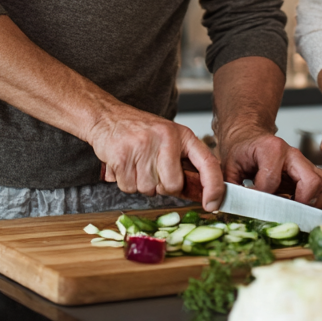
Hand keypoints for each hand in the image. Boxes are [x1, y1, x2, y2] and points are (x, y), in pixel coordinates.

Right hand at [89, 104, 224, 211]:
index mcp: (182, 135)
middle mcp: (166, 139)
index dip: (214, 186)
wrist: (107, 117)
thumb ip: (183, 162)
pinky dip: (126, 182)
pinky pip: (129, 188)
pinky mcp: (122, 157)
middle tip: (151, 168)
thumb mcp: (169, 138)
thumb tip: (200, 192)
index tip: (213, 204)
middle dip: (161, 185)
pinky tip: (125, 164)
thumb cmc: (140, 130)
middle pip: (173, 186)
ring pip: (149, 190)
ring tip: (136, 163)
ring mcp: (143, 147)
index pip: (208, 163)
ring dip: (141, 183)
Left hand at [219, 125, 321, 208]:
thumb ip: (229, 186)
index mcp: (271, 148)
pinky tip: (306, 211)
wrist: (250, 138)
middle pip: (310, 181)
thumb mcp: (229, 166)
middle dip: (300, 203)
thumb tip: (225, 207)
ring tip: (302, 215)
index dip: (260, 198)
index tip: (251, 205)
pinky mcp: (312, 173)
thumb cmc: (241, 153)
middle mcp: (293, 154)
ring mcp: (305, 164)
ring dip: (319, 204)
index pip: (271, 181)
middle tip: (287, 216)